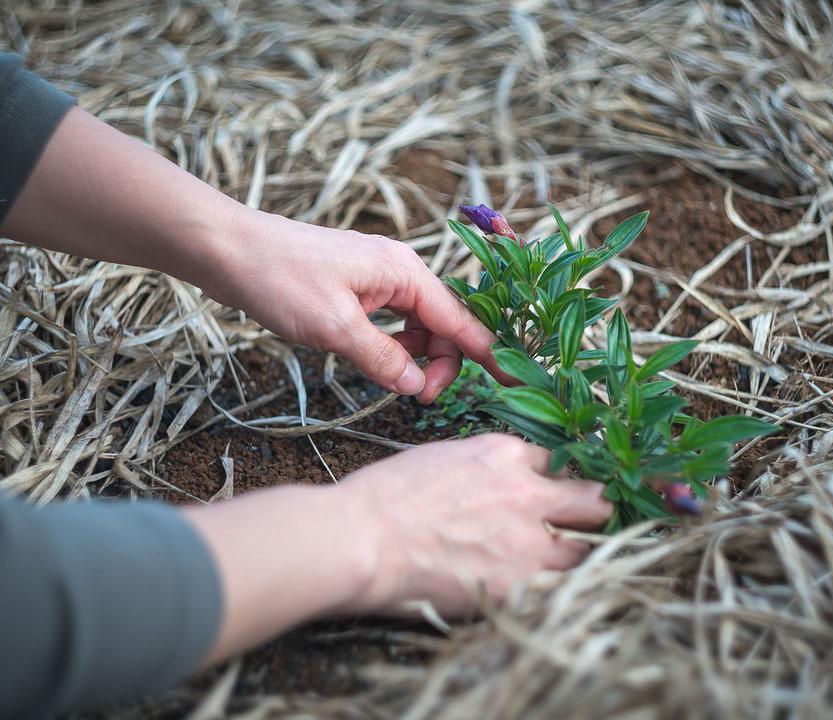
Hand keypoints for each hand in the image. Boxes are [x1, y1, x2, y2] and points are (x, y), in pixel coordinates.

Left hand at [2, 108, 499, 403]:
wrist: (228, 249)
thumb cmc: (280, 279)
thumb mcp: (335, 327)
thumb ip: (383, 359)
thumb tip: (417, 387)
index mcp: (406, 273)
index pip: (460, 320)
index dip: (487, 355)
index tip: (512, 384)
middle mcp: (400, 272)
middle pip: (443, 325)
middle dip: (441, 363)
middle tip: (417, 397)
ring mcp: (378, 279)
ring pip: (417, 326)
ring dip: (415, 356)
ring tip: (397, 383)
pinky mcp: (357, 288)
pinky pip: (392, 322)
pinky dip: (393, 345)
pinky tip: (377, 361)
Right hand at [336, 434, 612, 614]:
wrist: (363, 539)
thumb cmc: (386, 497)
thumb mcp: (444, 458)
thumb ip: (486, 468)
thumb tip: (502, 484)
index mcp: (505, 455)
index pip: (558, 461)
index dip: (558, 479)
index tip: (558, 493)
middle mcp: (527, 493)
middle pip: (592, 500)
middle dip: (593, 511)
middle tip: (588, 524)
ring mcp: (528, 542)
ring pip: (585, 550)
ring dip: (575, 556)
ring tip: (557, 566)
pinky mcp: (519, 586)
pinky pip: (557, 591)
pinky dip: (550, 591)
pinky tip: (534, 593)